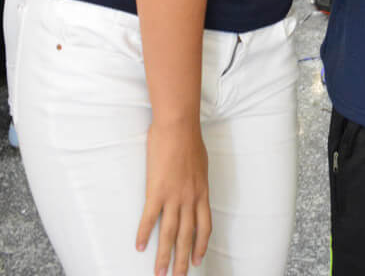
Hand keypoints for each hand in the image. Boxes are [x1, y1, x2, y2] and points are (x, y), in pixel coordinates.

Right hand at [135, 119, 211, 275]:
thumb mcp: (200, 163)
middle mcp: (190, 198)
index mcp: (202, 191)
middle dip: (182, 260)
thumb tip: (194, 186)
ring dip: (164, 256)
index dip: (201, 245)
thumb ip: (197, 179)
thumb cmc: (189, 139)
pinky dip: (143, 234)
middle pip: (187, 235)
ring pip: (169, 233)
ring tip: (159, 274)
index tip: (197, 260)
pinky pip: (150, 218)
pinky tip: (138, 247)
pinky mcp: (157, 191)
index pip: (204, 225)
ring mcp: (174, 196)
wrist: (179, 126)